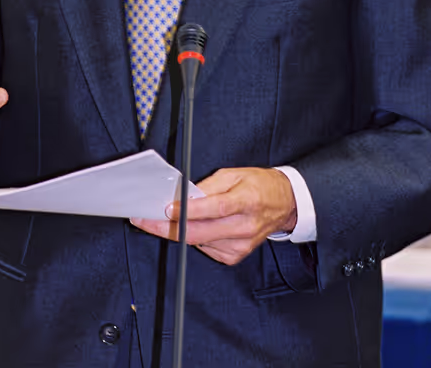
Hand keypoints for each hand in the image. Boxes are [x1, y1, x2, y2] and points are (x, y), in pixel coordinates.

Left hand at [131, 167, 296, 264]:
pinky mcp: (236, 256)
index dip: (189, 210)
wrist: (284, 204)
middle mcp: (244, 226)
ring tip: (165, 219)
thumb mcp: (235, 174)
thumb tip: (185, 197)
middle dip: (168, 228)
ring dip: (178, 231)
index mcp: (246, 200)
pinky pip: (206, 248)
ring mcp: (240, 244)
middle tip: (145, 221)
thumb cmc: (259, 185)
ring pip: (199, 242)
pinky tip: (196, 226)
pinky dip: (195, 237)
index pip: (215, 208)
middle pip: (200, 232)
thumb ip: (210, 186)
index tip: (167, 209)